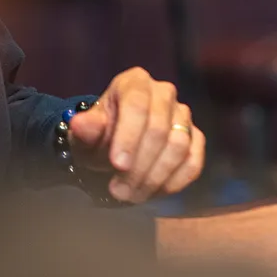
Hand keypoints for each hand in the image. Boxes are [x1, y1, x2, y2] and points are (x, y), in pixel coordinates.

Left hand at [68, 67, 204, 202]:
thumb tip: (81, 124)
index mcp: (135, 82)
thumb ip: (84, 130)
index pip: (137, 105)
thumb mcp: (84, 136)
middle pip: (159, 128)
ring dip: (155, 177)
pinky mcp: (196, 137)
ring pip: (179, 147)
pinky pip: (193, 162)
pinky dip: (174, 182)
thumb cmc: (99, 137)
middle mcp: (164, 93)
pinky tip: (153, 192)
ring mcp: (183, 115)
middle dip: (139, 165)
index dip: (129, 136)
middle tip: (119, 191)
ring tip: (131, 195)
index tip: (117, 165)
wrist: (114, 148)